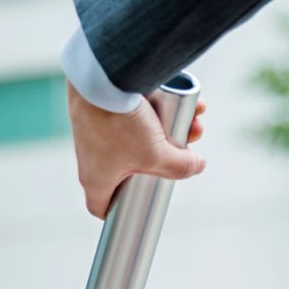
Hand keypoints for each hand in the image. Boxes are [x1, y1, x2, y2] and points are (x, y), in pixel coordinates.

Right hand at [68, 80, 206, 217]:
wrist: (100, 76)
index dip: (117, 212)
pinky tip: (187, 104)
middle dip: (163, 161)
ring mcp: (94, 130)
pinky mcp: (100, 105)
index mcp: (96, 177)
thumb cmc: (119, 124)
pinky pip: (134, 113)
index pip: (100, 206)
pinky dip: (158, 109)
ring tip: (193, 124)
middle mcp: (91, 156)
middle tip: (182, 154)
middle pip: (131, 169)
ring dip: (168, 133)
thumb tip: (197, 166)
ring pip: (138, 138)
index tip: (135, 206)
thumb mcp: (156, 154)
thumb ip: (181, 166)